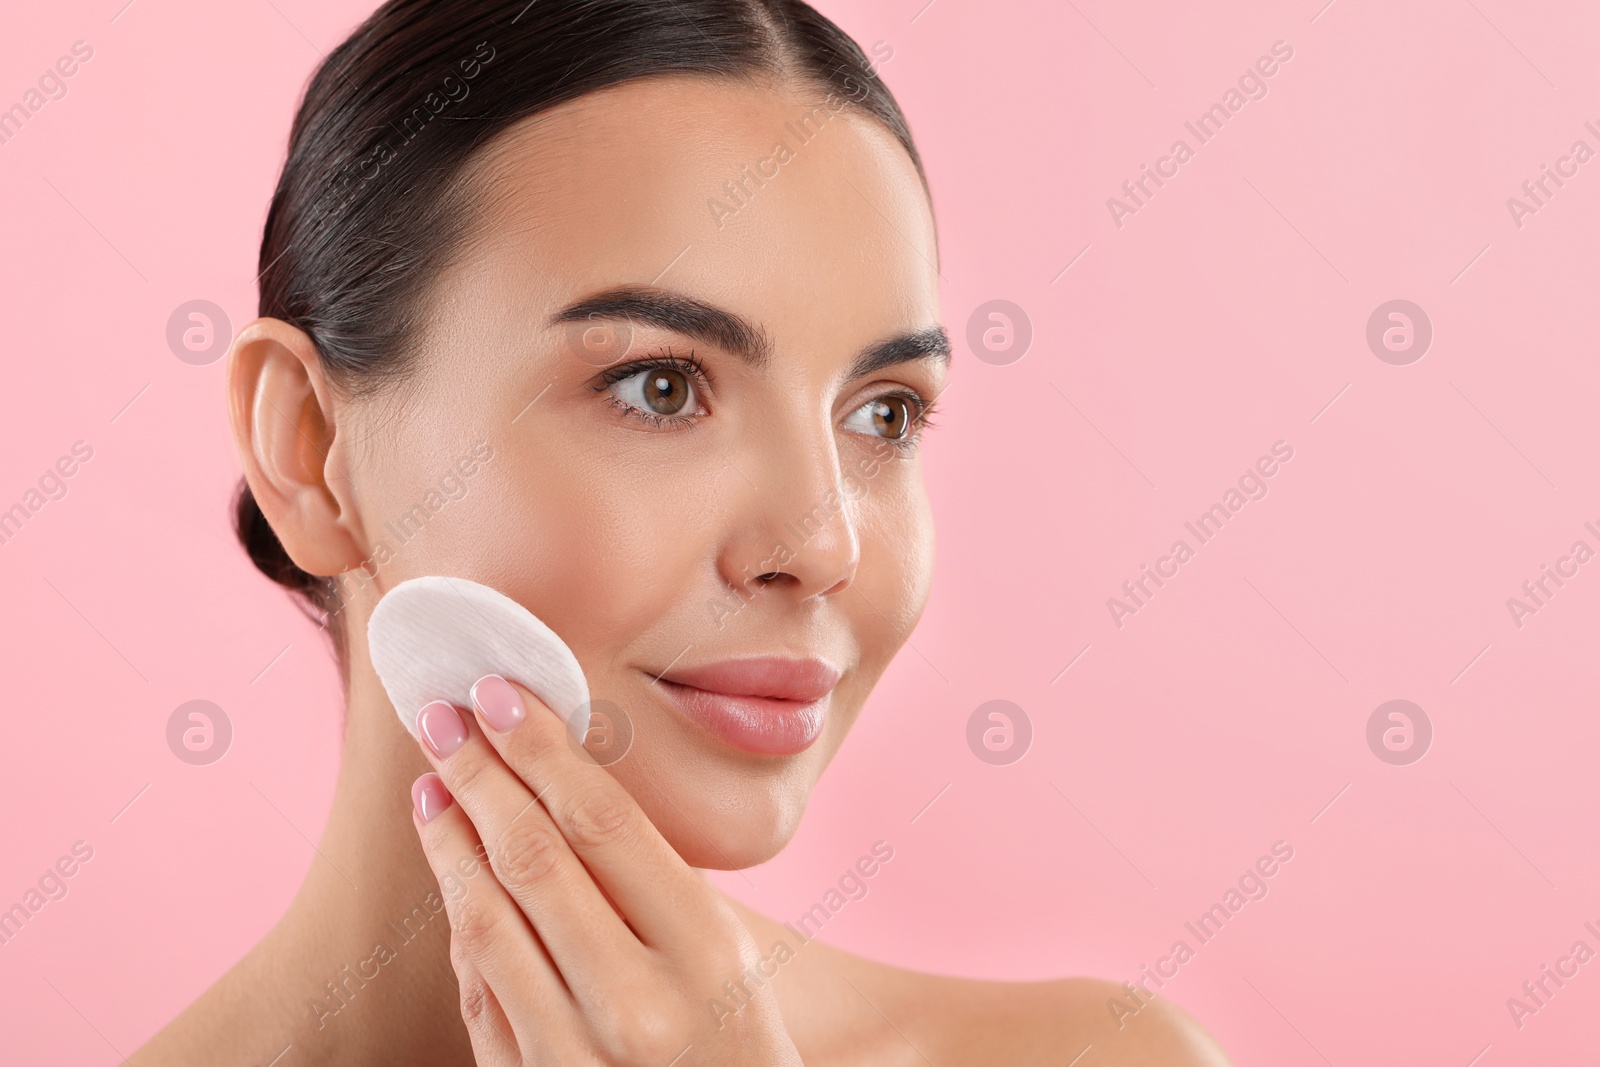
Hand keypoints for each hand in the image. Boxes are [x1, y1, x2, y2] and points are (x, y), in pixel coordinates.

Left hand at [408, 674, 802, 1065]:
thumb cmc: (739, 1045)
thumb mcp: (729, 955)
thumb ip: (652, 883)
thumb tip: (559, 783)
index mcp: (704, 952)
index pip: (602, 821)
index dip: (541, 748)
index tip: (499, 692)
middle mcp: (637, 1004)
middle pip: (534, 858)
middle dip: (480, 774)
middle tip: (442, 716)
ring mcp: (577, 1058)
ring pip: (486, 923)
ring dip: (449, 842)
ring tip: (434, 785)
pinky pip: (477, 993)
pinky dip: (461, 924)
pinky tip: (454, 875)